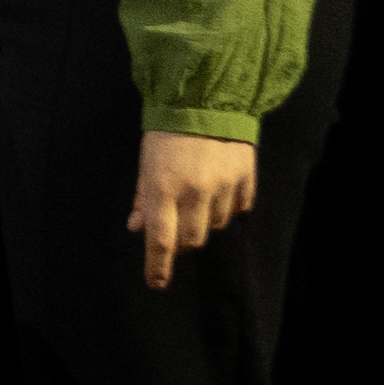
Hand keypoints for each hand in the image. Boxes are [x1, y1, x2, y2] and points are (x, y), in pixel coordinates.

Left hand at [131, 128, 259, 285]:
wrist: (206, 101)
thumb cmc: (167, 133)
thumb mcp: (146, 164)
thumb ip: (143, 198)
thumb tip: (138, 229)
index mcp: (163, 188)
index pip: (160, 239)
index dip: (158, 266)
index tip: (156, 283)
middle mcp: (194, 192)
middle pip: (191, 239)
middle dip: (181, 242)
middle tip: (175, 230)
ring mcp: (223, 186)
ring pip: (215, 226)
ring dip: (203, 223)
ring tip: (196, 202)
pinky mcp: (245, 179)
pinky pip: (238, 209)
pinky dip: (227, 209)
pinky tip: (219, 194)